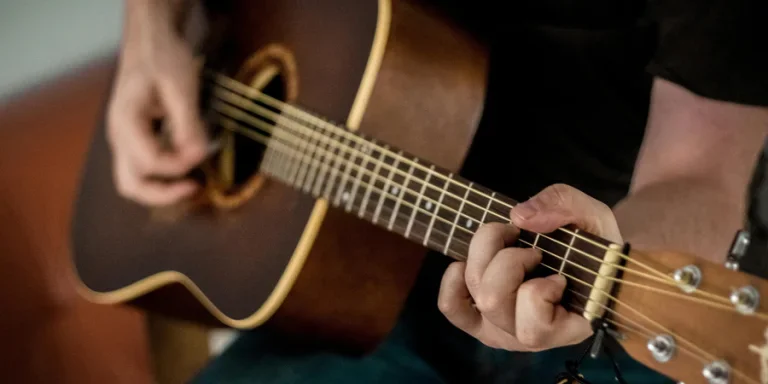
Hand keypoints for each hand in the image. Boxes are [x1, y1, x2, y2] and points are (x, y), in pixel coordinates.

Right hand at [107, 0, 207, 205]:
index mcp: (125, 122)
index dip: (181, 164)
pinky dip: (162, 177)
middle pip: (131, 185)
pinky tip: (185, 167)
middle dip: (164, 194)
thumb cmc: (163, 58)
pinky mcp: (134, 140)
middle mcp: (119, 136)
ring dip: (161, 190)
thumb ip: (188, 124)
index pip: (151, 162)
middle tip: (195, 188)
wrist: (150, 43)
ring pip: (133, 182)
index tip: (204, 152)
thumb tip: (199, 156)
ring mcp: (124, 140)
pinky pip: (142, 169)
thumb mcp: (181, 87)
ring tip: (192, 183)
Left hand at [437, 184, 622, 350]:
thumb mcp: (593, 216)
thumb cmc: (593, 244)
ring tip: (509, 245)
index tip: (559, 273)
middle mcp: (529, 337)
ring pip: (475, 295)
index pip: (534, 328)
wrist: (585, 257)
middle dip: (508, 259)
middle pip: (492, 301)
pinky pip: (452, 306)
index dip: (540, 290)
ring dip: (486, 257)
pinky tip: (469, 262)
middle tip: (532, 249)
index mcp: (566, 328)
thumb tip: (520, 217)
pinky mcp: (479, 319)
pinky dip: (453, 280)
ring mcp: (501, 329)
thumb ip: (565, 207)